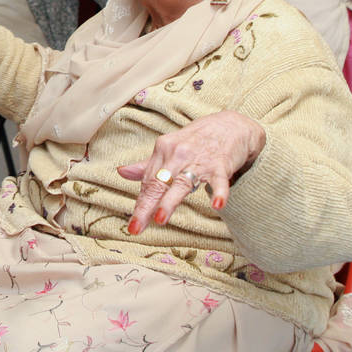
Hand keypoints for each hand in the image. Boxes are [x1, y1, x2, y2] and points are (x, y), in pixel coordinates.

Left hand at [117, 109, 265, 233]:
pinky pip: (219, 180)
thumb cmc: (197, 139)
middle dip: (146, 206)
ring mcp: (199, 160)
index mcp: (163, 149)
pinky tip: (217, 204)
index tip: (132, 224)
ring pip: (182, 182)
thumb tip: (121, 172)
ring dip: (170, 200)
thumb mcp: (169, 148)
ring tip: (160, 218)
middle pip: (159, 183)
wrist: (230, 125)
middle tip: (136, 227)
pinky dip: (220, 191)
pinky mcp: (221, 165)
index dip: (140, 203)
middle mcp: (178, 154)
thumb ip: (148, 164)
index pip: (148, 181)